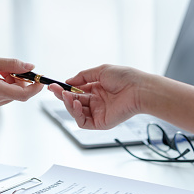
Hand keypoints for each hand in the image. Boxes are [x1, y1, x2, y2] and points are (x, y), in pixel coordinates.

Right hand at [0, 56, 42, 111]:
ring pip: (12, 97)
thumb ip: (13, 64)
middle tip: (13, 70)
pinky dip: (5, 89)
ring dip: (13, 85)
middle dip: (22, 83)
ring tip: (0, 73)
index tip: (40, 80)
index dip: (34, 88)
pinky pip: (4, 99)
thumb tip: (31, 67)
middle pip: (18, 95)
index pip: (22, 94)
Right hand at [49, 64, 193, 134]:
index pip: (76, 91)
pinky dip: (77, 114)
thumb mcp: (100, 71)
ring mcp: (98, 113)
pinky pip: (83, 122)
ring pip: (76, 112)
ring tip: (68, 96)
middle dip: (62, 96)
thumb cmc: (125, 78)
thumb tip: (68, 81)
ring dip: (69, 104)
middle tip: (54, 90)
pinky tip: (77, 104)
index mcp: (96, 89)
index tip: (54, 85)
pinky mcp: (101, 123)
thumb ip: (83, 76)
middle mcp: (96, 102)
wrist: (139, 89)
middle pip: (74, 102)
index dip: (65, 89)